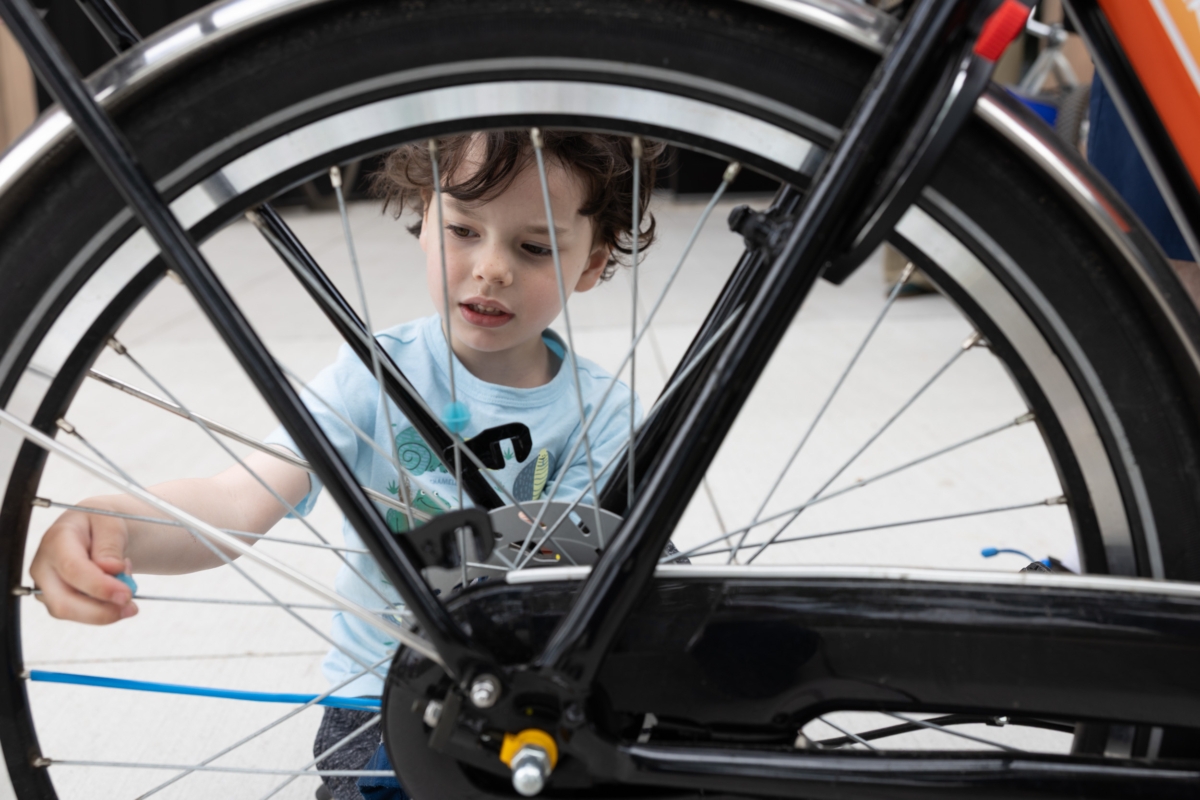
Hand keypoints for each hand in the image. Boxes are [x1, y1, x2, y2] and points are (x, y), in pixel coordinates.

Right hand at [30, 508, 137, 623]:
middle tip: (132, 608)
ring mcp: (45, 586)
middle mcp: (43, 566)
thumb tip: (112, 569)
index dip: (100, 586)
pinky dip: (101, 608)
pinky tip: (115, 590)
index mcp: (56, 540)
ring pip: (69, 612)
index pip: (73, 569)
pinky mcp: (54, 600)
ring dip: (104, 610)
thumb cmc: (99, 524)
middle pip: (64, 601)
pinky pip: (77, 614)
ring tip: (127, 588)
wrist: (90, 529)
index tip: (126, 594)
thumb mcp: (110, 523)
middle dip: (101, 611)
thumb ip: (110, 545)